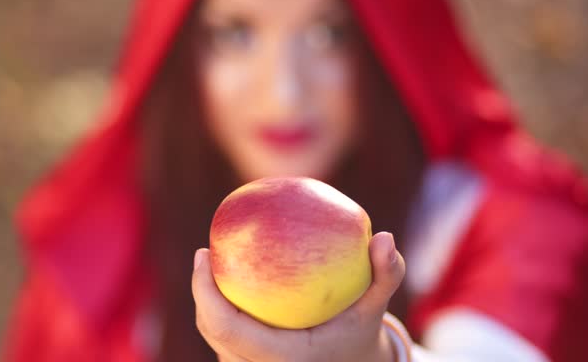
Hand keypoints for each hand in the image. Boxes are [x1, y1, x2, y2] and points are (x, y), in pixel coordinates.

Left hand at [191, 232, 404, 361]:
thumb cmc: (362, 334)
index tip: (203, 252)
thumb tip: (385, 237)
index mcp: (282, 358)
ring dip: (207, 301)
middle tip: (205, 252)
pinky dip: (220, 310)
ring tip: (210, 264)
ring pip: (214, 335)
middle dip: (201, 291)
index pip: (227, 327)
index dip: (204, 291)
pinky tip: (226, 280)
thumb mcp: (378, 307)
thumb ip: (386, 274)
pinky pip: (224, 337)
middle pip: (211, 330)